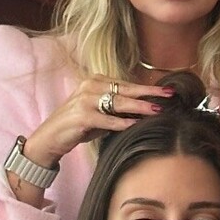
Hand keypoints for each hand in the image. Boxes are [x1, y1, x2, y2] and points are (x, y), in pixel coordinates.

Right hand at [25, 76, 172, 168]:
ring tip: (156, 110)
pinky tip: (135, 125)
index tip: (167, 92)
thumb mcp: (100, 114)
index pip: (126, 84)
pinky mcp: (81, 116)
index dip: (147, 88)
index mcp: (95, 81)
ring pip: (118, 102)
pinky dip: (122, 123)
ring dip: (139, 107)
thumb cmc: (77, 127)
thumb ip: (119, 110)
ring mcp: (84, 100)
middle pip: (125, 89)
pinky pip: (106, 119)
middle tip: (169, 96)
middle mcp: (90, 86)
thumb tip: (145, 112)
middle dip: (149, 93)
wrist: (50, 138)